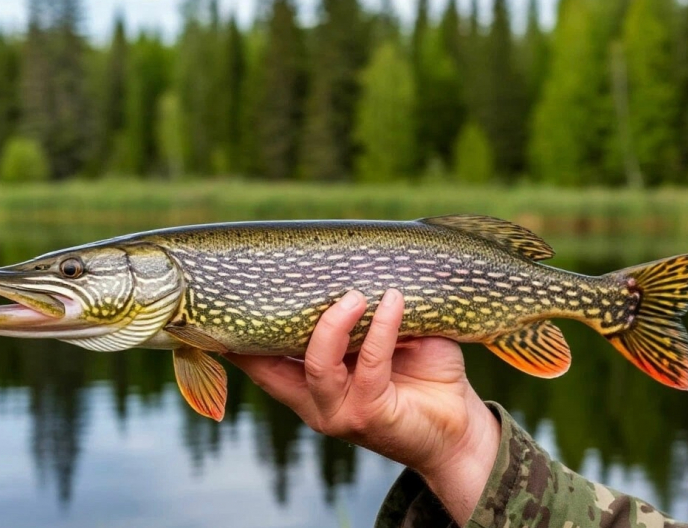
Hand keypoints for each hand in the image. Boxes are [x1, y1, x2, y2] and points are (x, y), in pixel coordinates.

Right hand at [227, 289, 500, 523]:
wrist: (459, 427)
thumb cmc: (420, 374)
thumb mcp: (381, 341)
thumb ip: (360, 315)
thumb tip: (351, 261)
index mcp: (307, 386)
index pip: (259, 361)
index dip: (237, 335)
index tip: (229, 296)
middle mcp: (315, 402)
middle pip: (269, 365)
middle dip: (267, 324)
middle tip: (283, 279)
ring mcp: (340, 411)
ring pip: (318, 365)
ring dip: (333, 323)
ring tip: (353, 294)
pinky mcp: (372, 414)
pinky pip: (370, 364)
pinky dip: (383, 328)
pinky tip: (393, 300)